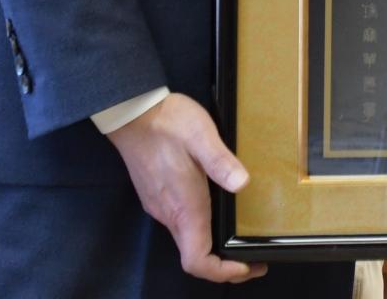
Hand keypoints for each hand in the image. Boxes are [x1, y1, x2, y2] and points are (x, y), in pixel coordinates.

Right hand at [104, 93, 265, 283]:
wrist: (132, 112)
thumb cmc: (167, 123)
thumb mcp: (201, 136)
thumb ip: (221, 161)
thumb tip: (242, 184)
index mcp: (183, 206)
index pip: (197, 261)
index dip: (223, 272)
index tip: (248, 266)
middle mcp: (169, 214)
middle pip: (194, 256)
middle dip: (225, 264)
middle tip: (254, 257)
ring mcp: (160, 206)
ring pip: (187, 240)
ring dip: (213, 247)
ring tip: (240, 235)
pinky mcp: (157, 196)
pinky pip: (180, 223)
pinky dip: (201, 230)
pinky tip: (217, 211)